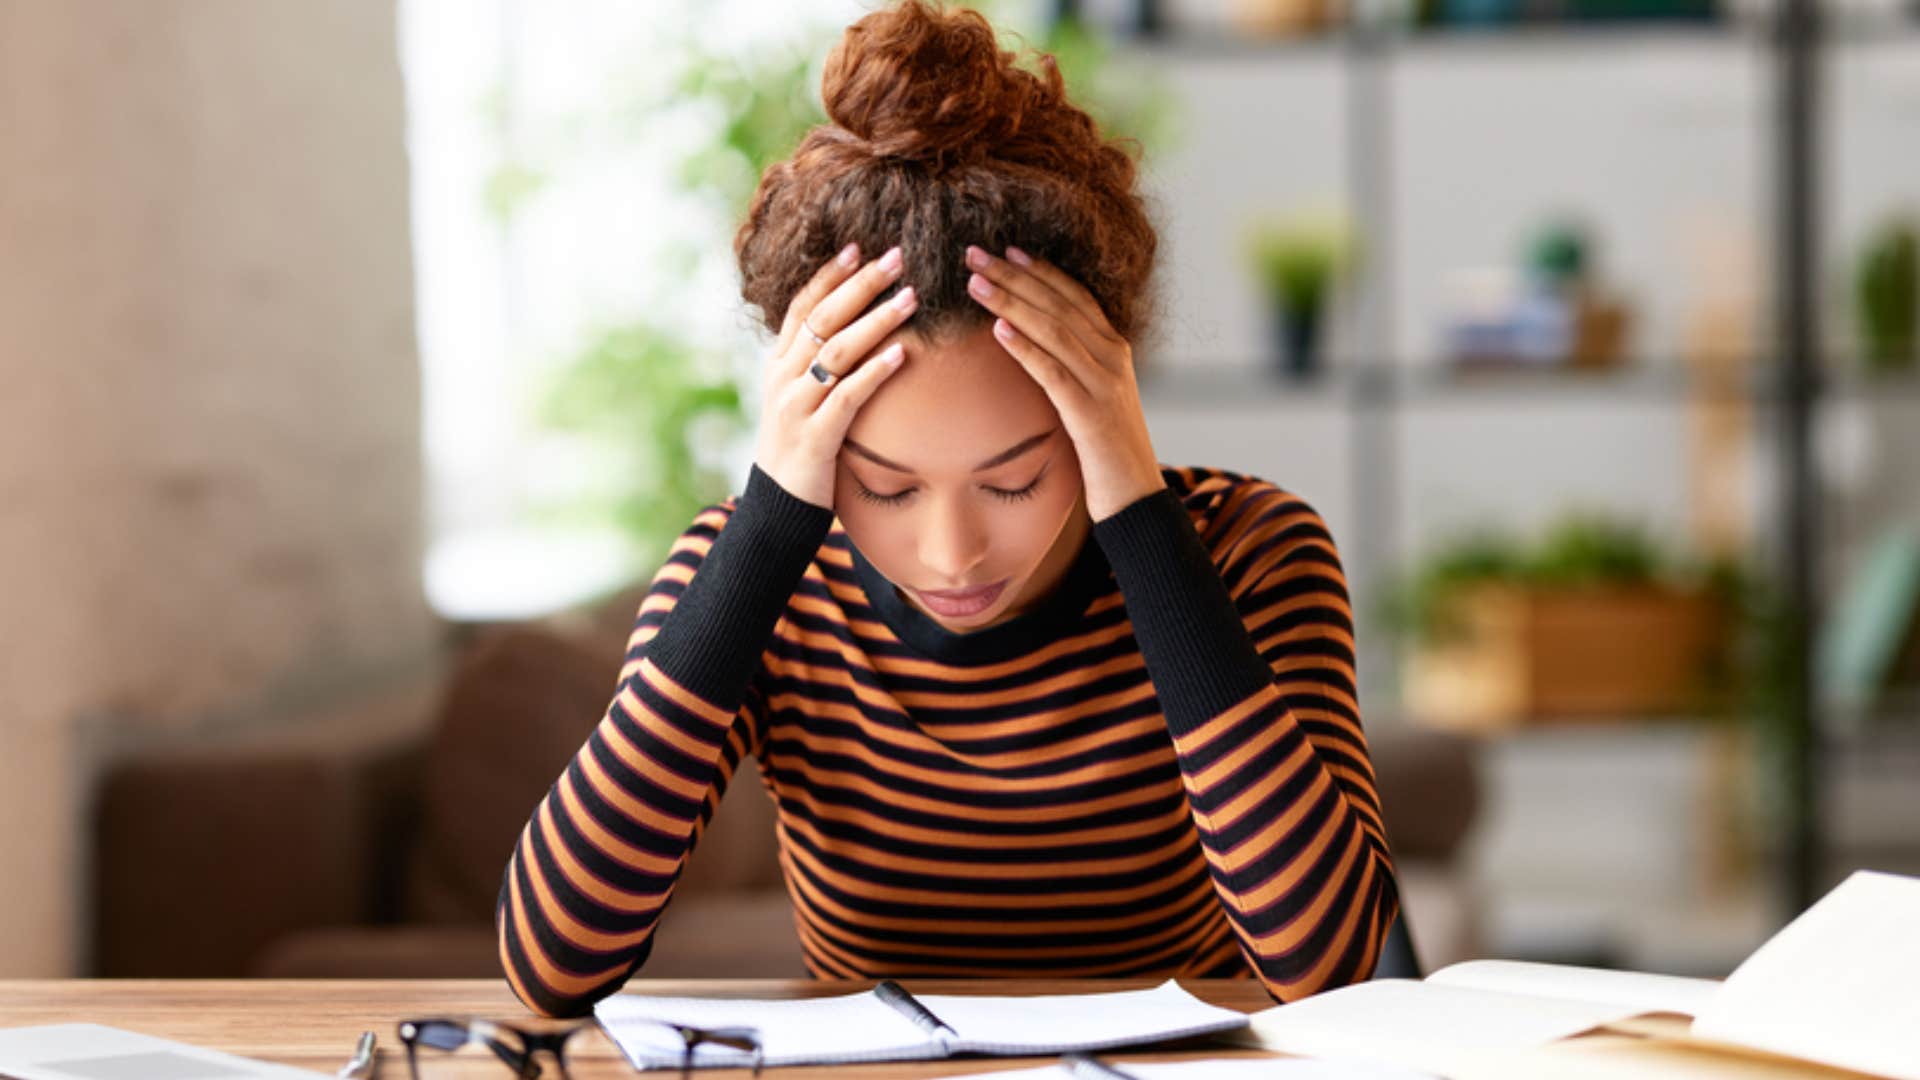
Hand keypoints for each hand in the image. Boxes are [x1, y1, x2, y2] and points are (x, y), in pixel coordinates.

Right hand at [754, 242, 917, 508]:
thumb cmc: (802, 448)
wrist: (778, 506)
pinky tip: (902, 355)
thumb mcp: (803, 399)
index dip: (829, 275)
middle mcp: (783, 378)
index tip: (859, 247)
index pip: (802, 306)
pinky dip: (874, 372)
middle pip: (824, 319)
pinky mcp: (814, 437)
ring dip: (877, 321)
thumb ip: (822, 366)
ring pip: (837, 352)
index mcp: (779, 363)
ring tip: (911, 297)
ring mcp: (795, 406)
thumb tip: (857, 330)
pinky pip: (847, 397)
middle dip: (861, 285)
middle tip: (898, 258)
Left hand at [963, 244, 1166, 521]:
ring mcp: (1106, 384)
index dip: (1040, 270)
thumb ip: (1071, 368)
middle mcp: (1113, 357)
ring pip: (1054, 330)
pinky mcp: (1092, 414)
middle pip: (1059, 304)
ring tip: (975, 283)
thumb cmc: (1106, 450)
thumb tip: (1029, 344)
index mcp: (1114, 349)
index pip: (1074, 296)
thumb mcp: (1091, 398)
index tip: (1005, 250)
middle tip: (974, 252)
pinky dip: (1026, 349)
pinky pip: (1054, 373)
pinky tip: (998, 332)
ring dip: (1011, 303)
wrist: (1137, 497)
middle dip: (1014, 276)